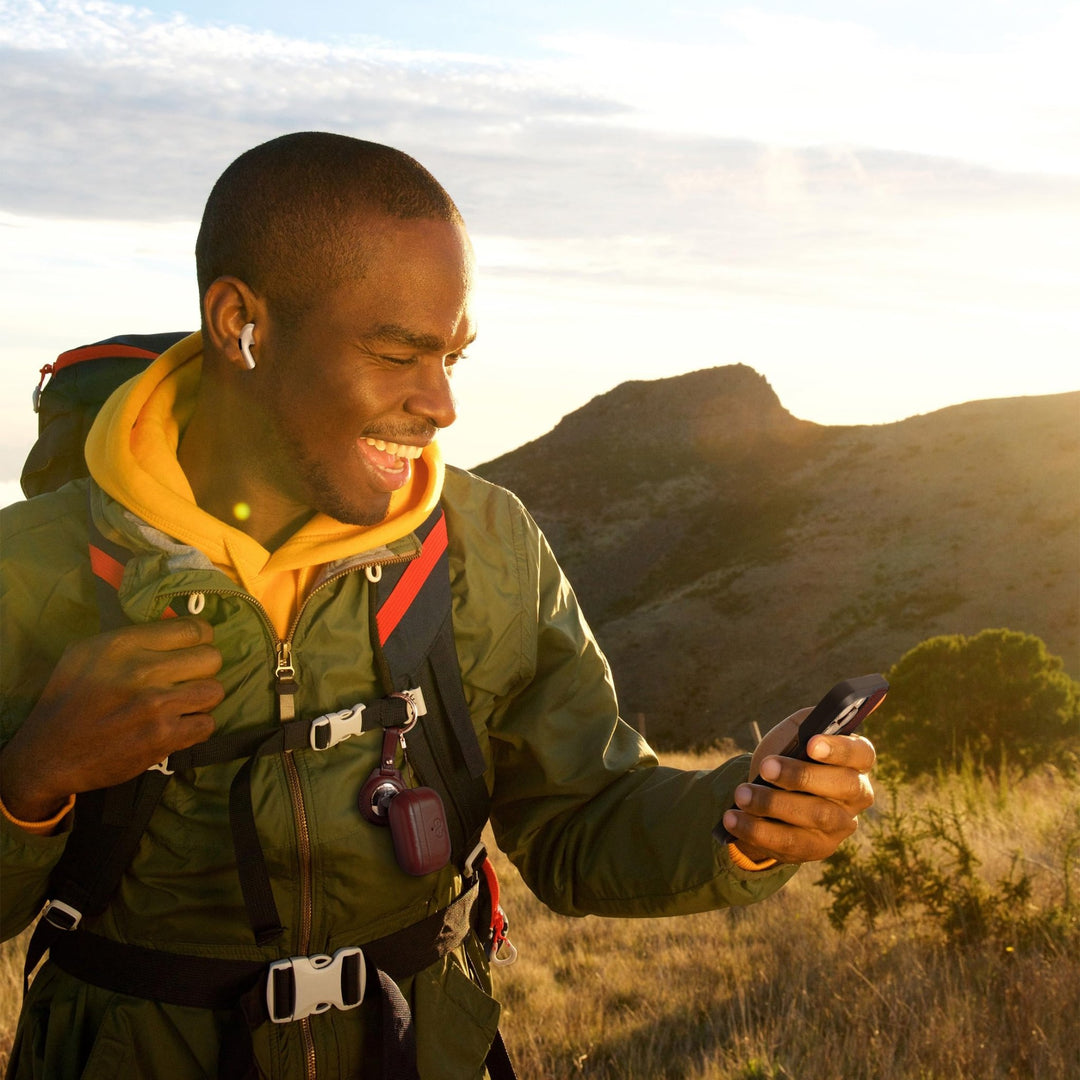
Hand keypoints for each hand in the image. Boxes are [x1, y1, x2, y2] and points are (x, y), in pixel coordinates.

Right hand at [0, 618, 223, 821]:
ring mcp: (155, 706)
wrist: (48, 755)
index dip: (201, 639)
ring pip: (214, 691)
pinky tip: (178, 726)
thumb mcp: (86, 653)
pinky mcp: (163, 738)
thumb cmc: (68, 700)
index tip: (192, 650)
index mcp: (123, 644)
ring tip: (183, 704)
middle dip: (203, 669)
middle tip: (186, 680)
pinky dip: (196, 727)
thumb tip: (175, 626)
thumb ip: (131, 638)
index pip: (194, 629)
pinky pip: (207, 724)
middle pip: (212, 658)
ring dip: (202, 699)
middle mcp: (142, 671)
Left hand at [722, 707, 875, 864]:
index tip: (811, 744)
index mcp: (856, 762)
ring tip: (741, 794)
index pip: (862, 753)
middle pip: (841, 787)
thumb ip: (805, 725)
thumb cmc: (788, 754)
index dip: (840, 749)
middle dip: (801, 776)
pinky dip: (757, 830)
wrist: (768, 791)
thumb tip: (813, 726)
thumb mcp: (795, 732)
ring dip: (773, 804)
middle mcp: (856, 796)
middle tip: (766, 767)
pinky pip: (789, 843)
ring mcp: (839, 826)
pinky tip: (733, 819)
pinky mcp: (816, 849)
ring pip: (814, 816)